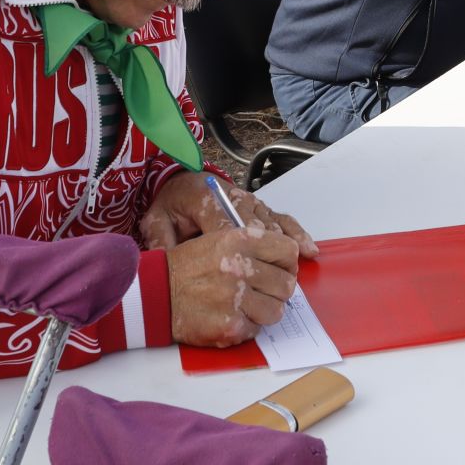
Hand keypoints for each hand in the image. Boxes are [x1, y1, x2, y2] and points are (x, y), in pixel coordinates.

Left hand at [140, 171, 317, 256]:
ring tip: (289, 273)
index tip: (234, 273)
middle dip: (260, 255)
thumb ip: (158, 237)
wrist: (185, 183)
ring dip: (281, 250)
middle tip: (265, 281)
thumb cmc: (172, 206)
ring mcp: (252, 202)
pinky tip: (308, 250)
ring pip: (270, 225)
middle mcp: (234, 197)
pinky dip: (296, 235)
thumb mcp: (156, 219)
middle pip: (252, 227)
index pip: (222, 224)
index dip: (230, 249)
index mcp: (205, 197)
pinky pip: (283, 220)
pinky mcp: (262, 208)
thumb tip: (162, 257)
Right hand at [166, 222, 306, 346]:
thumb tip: (290, 262)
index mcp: (241, 240)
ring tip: (244, 307)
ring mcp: (235, 297)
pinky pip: (256, 330)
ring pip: (276, 311)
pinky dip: (245, 327)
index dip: (287, 264)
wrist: (154, 293)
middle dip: (276, 291)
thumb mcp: (220, 239)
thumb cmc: (187, 267)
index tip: (278, 271)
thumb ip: (255, 247)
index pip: (289, 251)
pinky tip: (229, 318)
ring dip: (263, 312)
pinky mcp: (229, 325)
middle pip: (287, 284)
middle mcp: (240, 266)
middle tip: (260, 293)